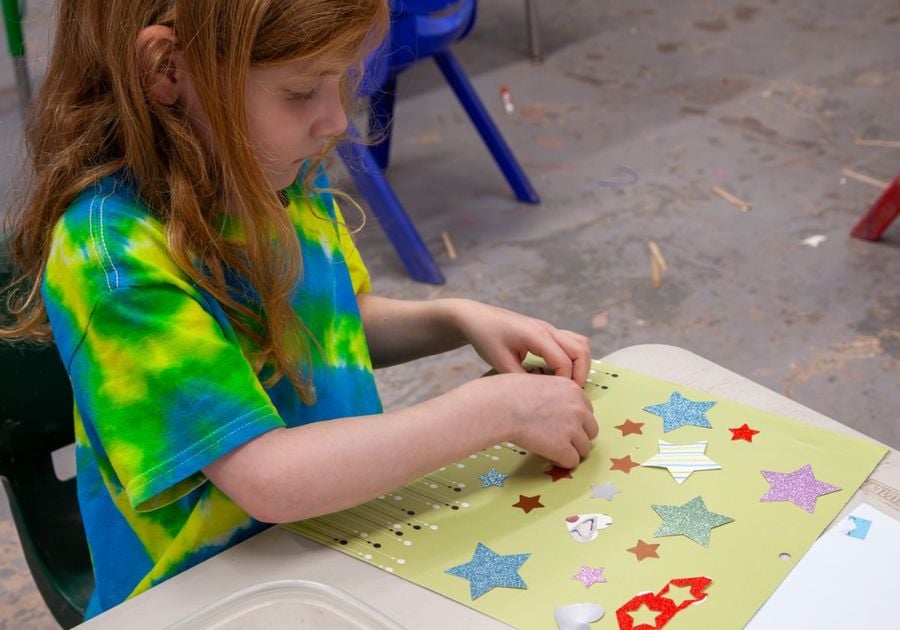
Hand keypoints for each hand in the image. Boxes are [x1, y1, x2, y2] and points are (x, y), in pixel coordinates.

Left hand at [451, 300, 592, 385]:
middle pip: (581, 350)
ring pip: (581, 344)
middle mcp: (548, 329)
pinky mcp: (548, 332)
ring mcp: (550, 329)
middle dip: (581, 374)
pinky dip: (573, 358)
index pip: (564, 361)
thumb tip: (543, 396)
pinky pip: (572, 342)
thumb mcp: (500, 363)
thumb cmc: (486, 338)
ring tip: (565, 383)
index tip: (556, 398)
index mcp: (536, 335)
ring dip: (580, 364)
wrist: (477, 318)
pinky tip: (556, 372)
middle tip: (568, 393)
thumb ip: (523, 380)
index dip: (565, 382)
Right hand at [466, 373, 597, 468]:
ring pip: (584, 448)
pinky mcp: (563, 447)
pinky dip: (561, 461)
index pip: (587, 411)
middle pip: (591, 431)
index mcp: (573, 390)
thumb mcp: (541, 383)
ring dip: (570, 450)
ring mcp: (572, 428)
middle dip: (577, 436)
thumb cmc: (510, 392)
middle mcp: (578, 408)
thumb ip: (556, 396)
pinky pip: (572, 461)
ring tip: (552, 449)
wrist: (501, 405)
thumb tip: (556, 411)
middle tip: (560, 440)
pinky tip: (548, 456)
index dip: (575, 420)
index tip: (562, 425)